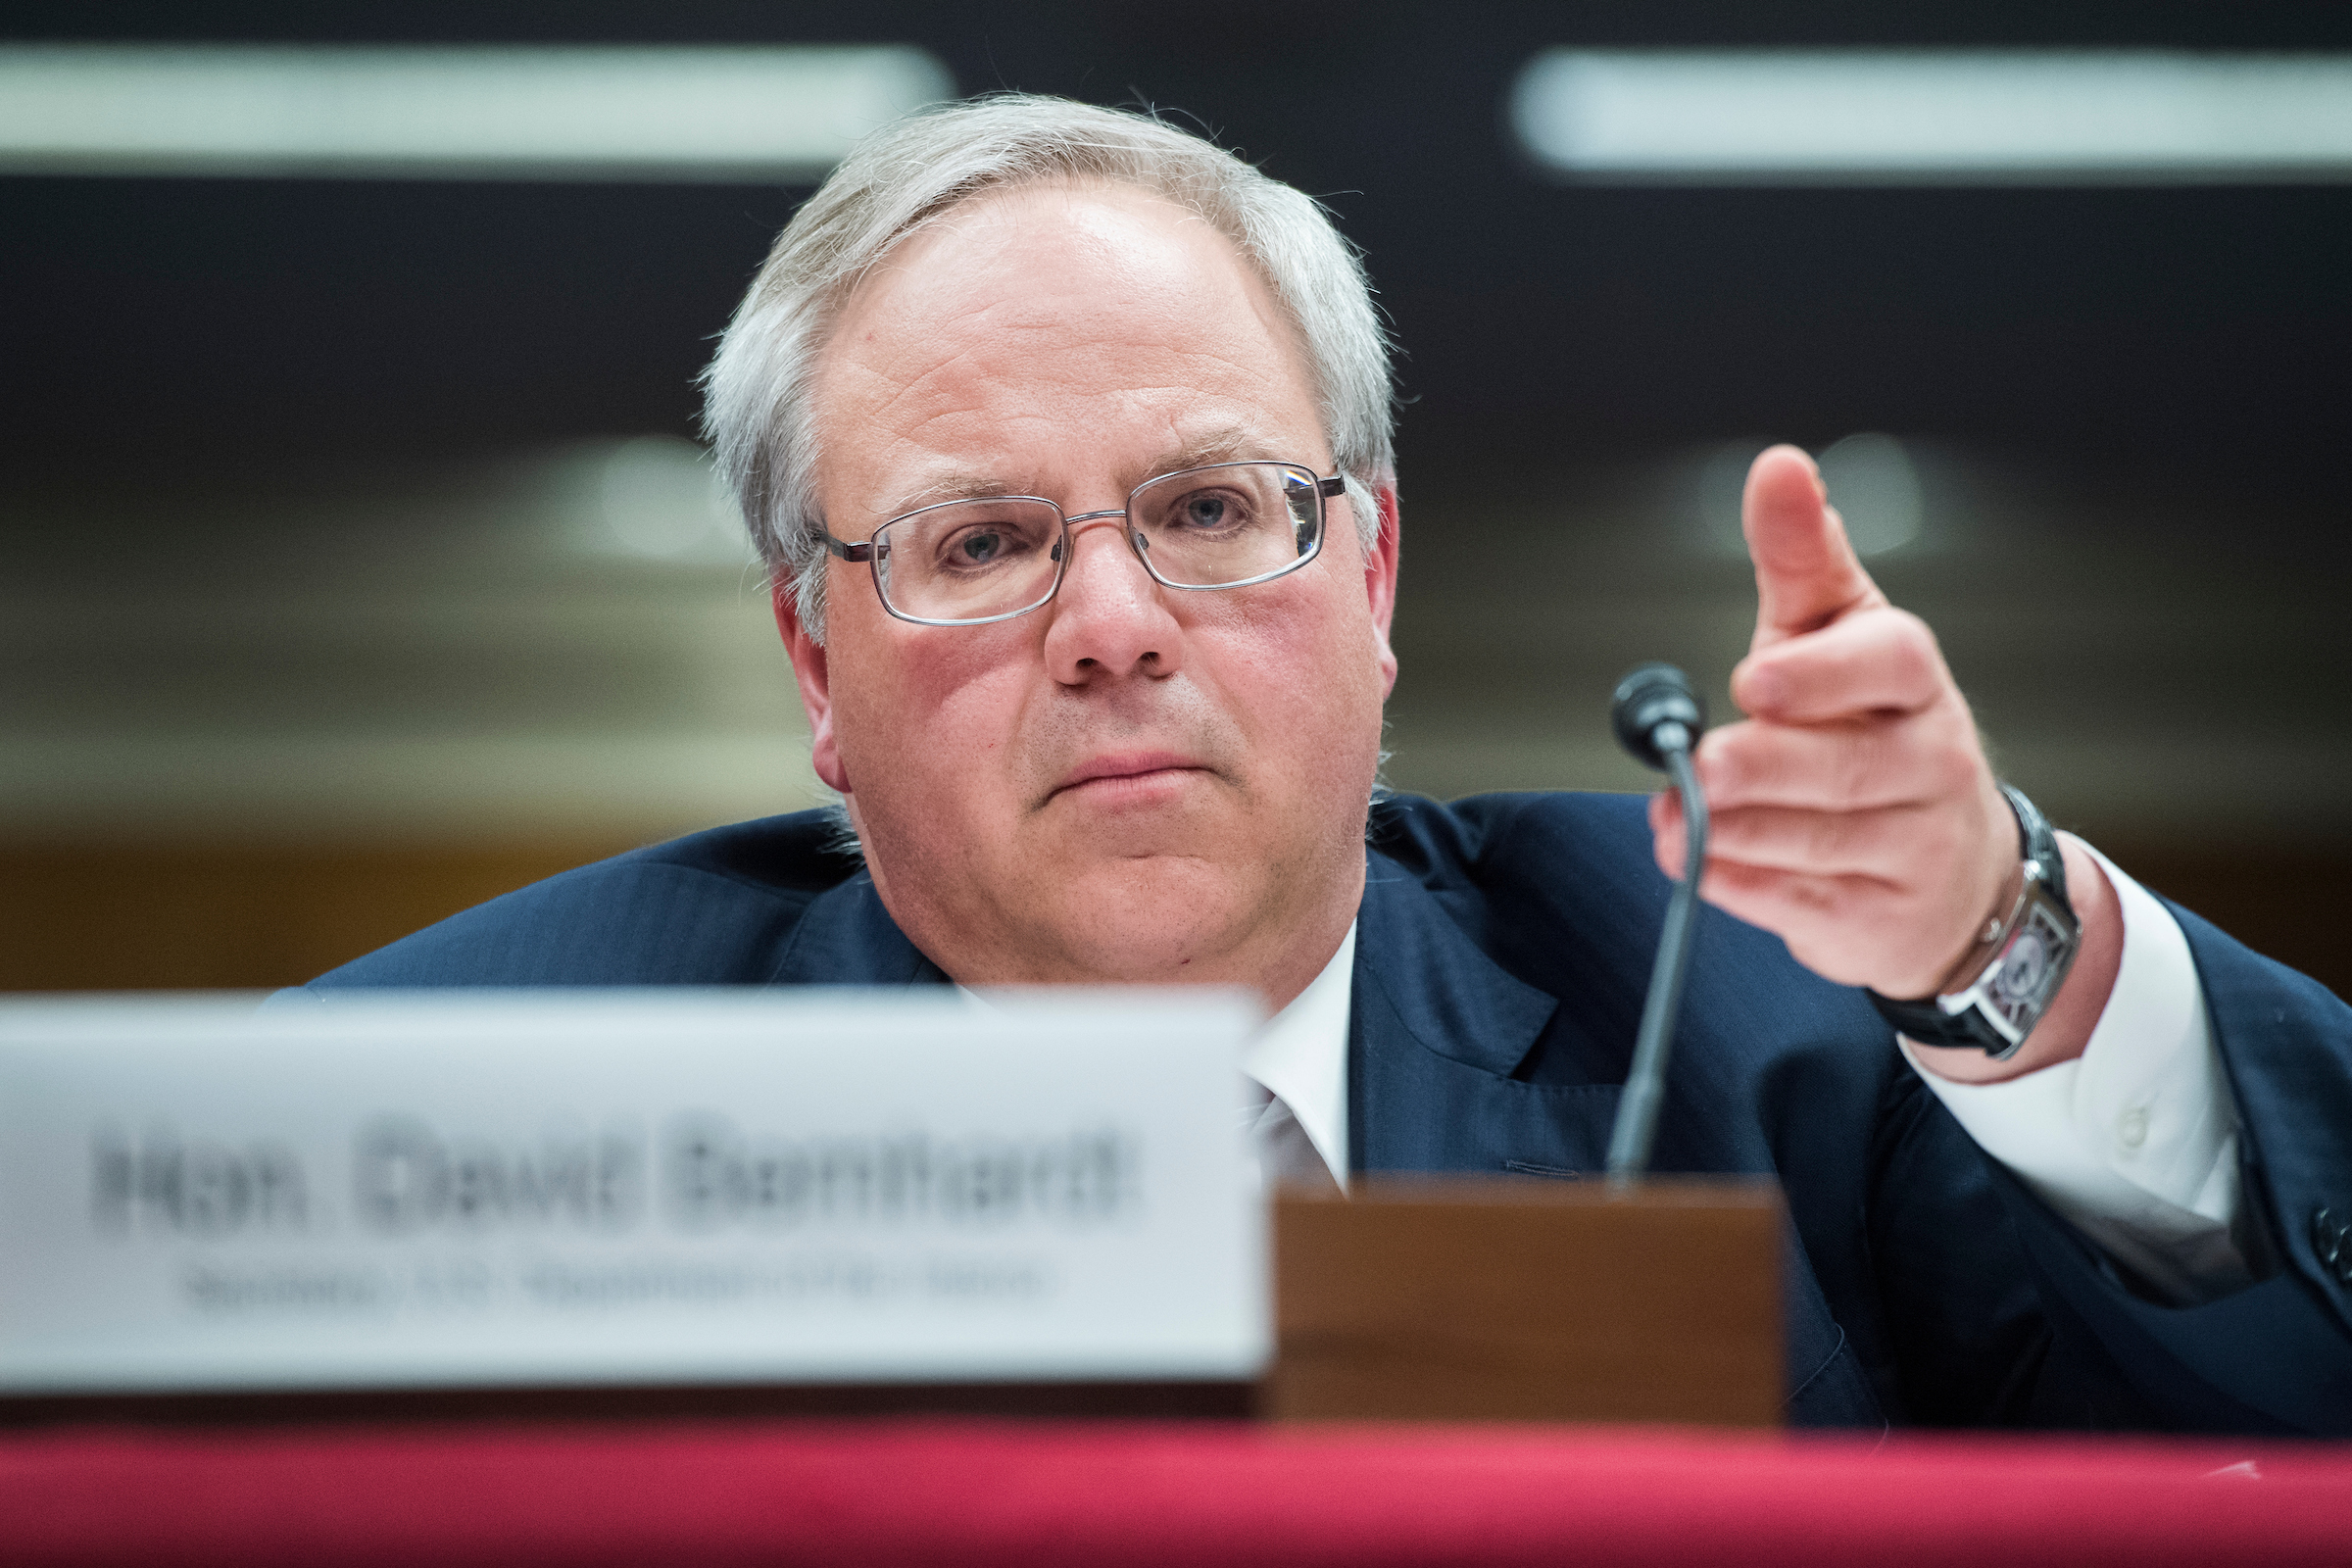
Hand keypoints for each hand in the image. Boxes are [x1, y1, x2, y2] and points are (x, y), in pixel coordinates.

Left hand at [1649, 445, 2117, 1075]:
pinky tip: (1701, 870)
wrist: (1953, 870)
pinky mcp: (1886, 918)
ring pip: (1820, 840)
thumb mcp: (1834, 632)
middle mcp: (1930, 760)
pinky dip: (1746, 890)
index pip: (1891, 661)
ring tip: (1674, 820)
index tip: (1753, 677)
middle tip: (1702, 763)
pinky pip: (1805, 905)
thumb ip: (1799, 558)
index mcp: (1911, 680)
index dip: (1823, 671)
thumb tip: (1779, 467)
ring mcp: (1917, 844)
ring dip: (1737, 831)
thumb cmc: (1870, 727)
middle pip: (1846, 764)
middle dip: (1766, 766)